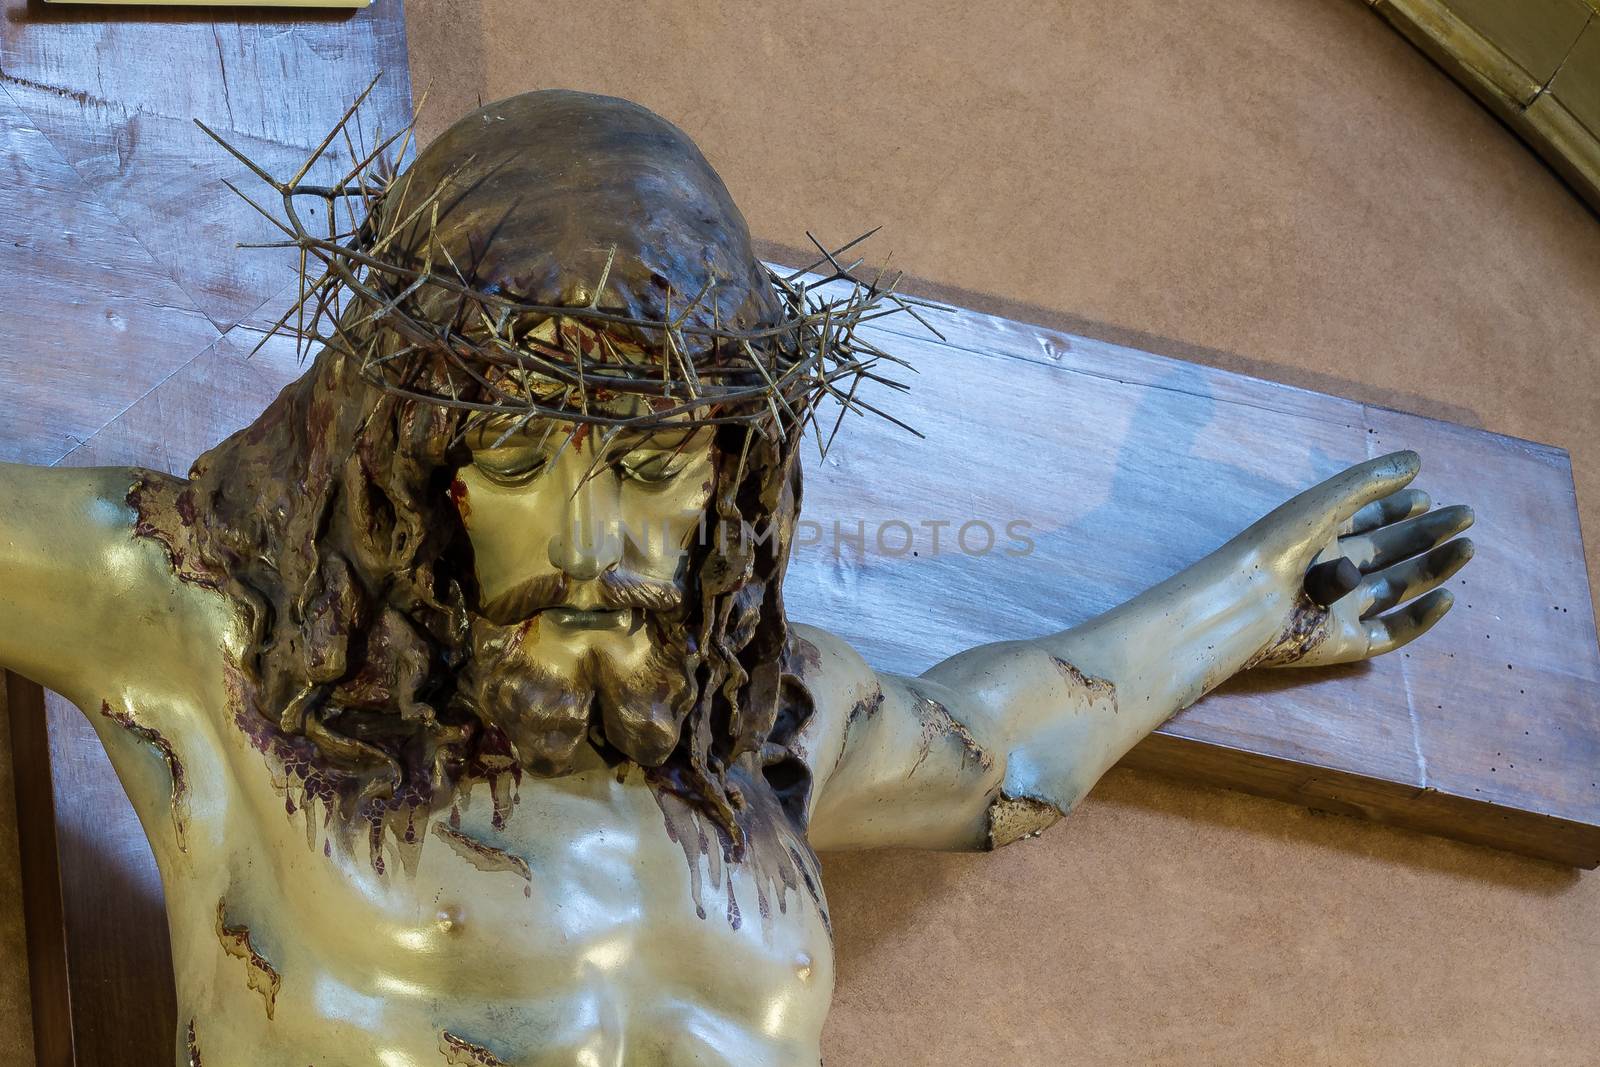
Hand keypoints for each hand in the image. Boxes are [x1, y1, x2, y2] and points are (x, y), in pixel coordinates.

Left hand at [1242, 451, 1473, 668]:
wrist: (1247, 603)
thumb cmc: (1277, 547)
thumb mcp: (1324, 503)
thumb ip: (1370, 482)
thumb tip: (1417, 460)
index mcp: (1317, 538)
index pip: (1365, 521)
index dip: (1396, 508)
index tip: (1427, 497)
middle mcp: (1330, 572)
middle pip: (1388, 552)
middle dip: (1426, 534)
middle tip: (1465, 517)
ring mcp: (1339, 608)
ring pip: (1396, 588)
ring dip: (1432, 568)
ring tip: (1467, 547)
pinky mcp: (1346, 642)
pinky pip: (1391, 630)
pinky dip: (1420, 617)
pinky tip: (1446, 596)